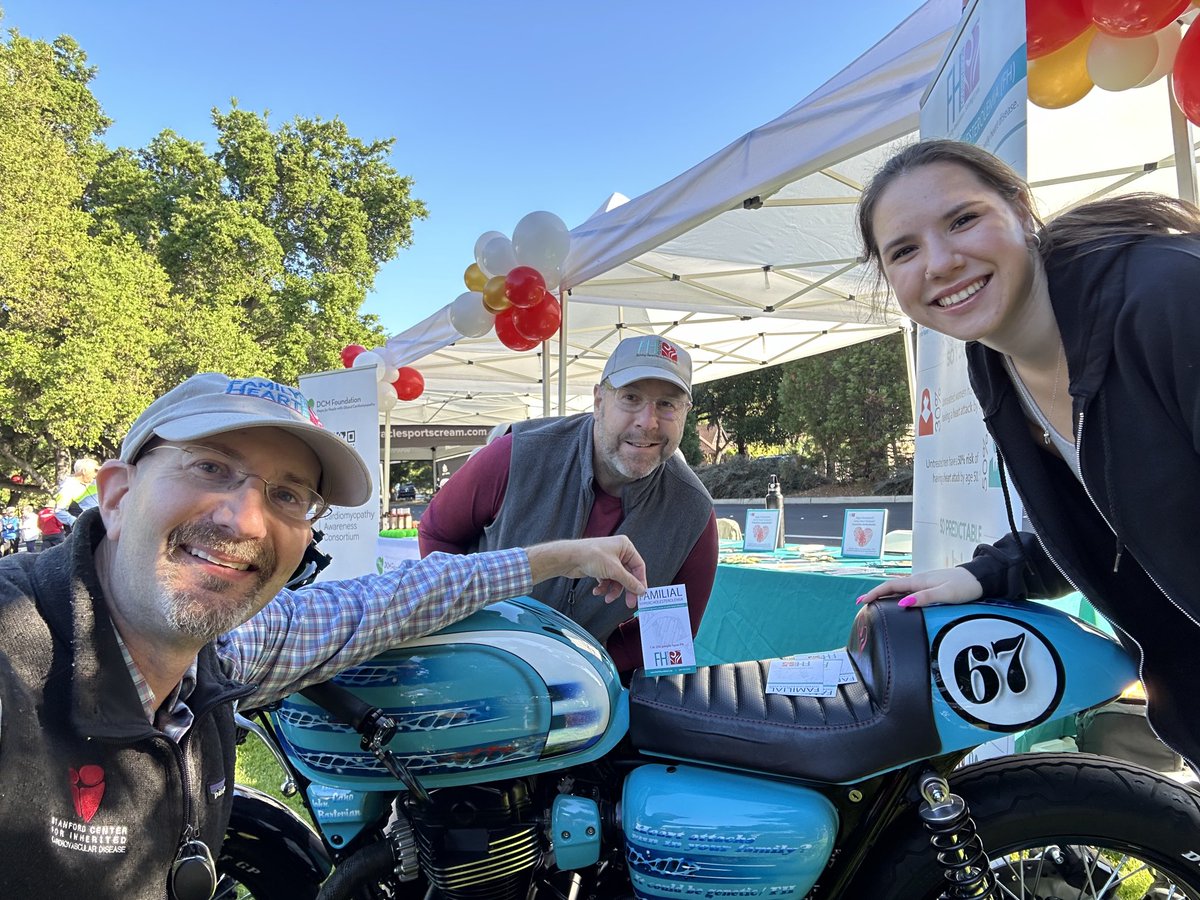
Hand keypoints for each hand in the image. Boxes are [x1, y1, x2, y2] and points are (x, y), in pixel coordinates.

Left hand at [526, 536, 647, 606]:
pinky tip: (597, 591)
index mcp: (625, 546)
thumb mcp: (614, 570)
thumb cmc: (590, 555)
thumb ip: (629, 581)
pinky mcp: (600, 567)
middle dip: (626, 589)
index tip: (641, 594)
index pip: (638, 566)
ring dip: (612, 590)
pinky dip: (603, 587)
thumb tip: (640, 589)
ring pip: (617, 580)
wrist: (569, 558)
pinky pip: (607, 580)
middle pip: (628, 575)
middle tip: (629, 602)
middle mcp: (618, 552)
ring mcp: (608, 560)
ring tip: (607, 597)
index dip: (640, 581)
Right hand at [856, 567, 982, 609]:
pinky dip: (897, 595)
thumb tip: (903, 604)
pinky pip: (908, 590)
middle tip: (863, 603)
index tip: (861, 601)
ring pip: (899, 588)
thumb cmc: (964, 586)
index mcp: (919, 581)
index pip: (891, 586)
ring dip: (886, 594)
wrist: (979, 578)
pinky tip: (898, 601)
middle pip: (892, 586)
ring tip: (876, 603)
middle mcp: (919, 580)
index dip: (874, 593)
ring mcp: (924, 582)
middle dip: (876, 593)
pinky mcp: (930, 586)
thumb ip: (924, 598)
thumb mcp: (945, 594)